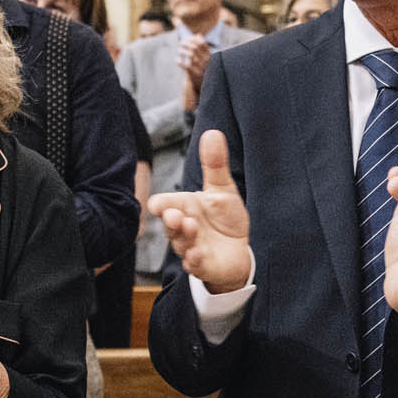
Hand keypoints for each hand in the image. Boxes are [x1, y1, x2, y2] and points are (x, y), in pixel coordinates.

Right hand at [147, 129, 251, 291]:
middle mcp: (183, 228)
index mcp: (184, 207)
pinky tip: (197, 254)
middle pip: (169, 224)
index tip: (159, 204)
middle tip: (175, 214)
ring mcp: (191, 248)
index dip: (160, 204)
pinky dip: (194, 260)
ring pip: (181, 244)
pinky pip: (193, 265)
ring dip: (184, 236)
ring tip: (190, 226)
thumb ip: (215, 164)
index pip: (164, 204)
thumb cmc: (224, 219)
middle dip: (171, 220)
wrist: (238, 250)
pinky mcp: (202, 265)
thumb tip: (212, 132)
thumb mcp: (222, 189)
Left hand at [179, 37, 210, 110]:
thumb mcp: (206, 59)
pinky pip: (185, 65)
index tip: (188, 38)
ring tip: (179, 50)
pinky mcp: (194, 75)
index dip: (193, 39)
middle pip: (194, 48)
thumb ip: (202, 47)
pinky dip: (179, 62)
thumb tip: (198, 35)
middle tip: (181, 43)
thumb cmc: (204, 70)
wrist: (205, 87)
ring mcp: (201, 68)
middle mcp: (206, 62)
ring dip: (182, 51)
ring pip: (190, 55)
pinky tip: (177, 60)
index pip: (202, 44)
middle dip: (186, 44)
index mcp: (210, 57)